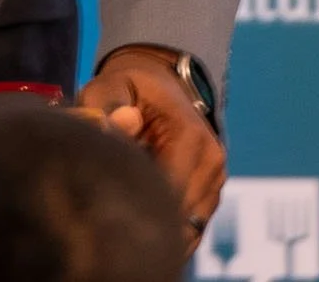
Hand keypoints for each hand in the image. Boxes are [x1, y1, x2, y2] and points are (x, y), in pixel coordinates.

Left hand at [77, 46, 224, 252]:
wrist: (159, 86)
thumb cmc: (130, 89)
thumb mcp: (111, 86)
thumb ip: (106, 106)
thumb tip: (118, 124)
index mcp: (191, 138)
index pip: (168, 193)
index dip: (134, 206)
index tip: (103, 213)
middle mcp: (211, 164)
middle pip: (178, 220)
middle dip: (142, 224)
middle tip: (104, 226)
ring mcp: (214, 184)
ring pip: (186, 233)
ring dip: (154, 230)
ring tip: (119, 219)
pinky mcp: (209, 198)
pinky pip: (189, 232)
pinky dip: (164, 232)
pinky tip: (136, 221)